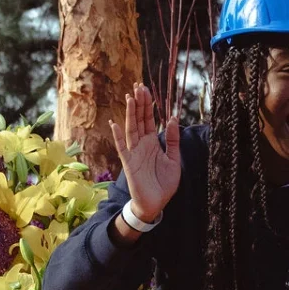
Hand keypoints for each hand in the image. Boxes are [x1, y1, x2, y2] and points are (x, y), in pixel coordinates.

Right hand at [111, 84, 180, 220]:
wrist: (156, 204)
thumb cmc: (164, 183)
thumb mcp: (174, 160)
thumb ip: (173, 140)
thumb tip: (174, 119)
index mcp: (153, 143)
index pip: (148, 119)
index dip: (147, 105)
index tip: (145, 89)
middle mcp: (141, 145)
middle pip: (139, 120)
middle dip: (139, 103)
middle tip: (138, 86)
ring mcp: (134, 153)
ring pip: (131, 129)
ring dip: (130, 114)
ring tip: (130, 98)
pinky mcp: (129, 164)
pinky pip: (122, 148)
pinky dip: (118, 136)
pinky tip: (115, 124)